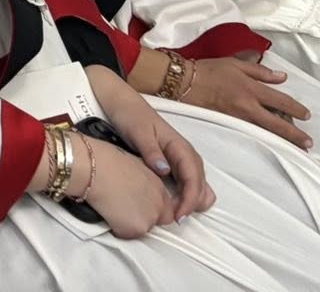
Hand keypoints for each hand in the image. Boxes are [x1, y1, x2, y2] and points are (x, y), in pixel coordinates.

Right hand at [78, 138, 185, 237]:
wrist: (92, 168)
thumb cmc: (105, 160)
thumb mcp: (133, 163)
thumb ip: (143, 180)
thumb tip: (136, 186)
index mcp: (159, 186)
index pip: (166, 208)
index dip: (151, 208)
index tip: (138, 206)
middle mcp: (159, 204)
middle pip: (158, 221)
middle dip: (144, 218)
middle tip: (125, 209)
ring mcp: (149, 218)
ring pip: (142, 229)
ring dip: (130, 224)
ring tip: (113, 208)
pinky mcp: (134, 229)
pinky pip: (126, 235)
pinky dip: (117, 229)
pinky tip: (107, 214)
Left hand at [88, 65, 212, 219]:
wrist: (119, 101)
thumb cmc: (129, 114)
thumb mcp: (138, 131)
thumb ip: (151, 151)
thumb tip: (165, 171)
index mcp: (179, 146)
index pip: (194, 177)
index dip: (190, 198)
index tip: (179, 215)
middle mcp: (183, 152)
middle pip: (199, 182)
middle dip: (192, 203)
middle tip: (177, 219)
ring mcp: (178, 156)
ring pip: (195, 182)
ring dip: (190, 199)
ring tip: (176, 215)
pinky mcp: (169, 160)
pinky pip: (184, 179)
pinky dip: (184, 193)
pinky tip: (171, 202)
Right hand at [182, 55, 312, 149]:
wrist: (183, 82)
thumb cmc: (208, 70)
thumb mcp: (235, 64)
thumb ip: (260, 71)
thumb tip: (281, 77)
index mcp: (251, 88)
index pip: (281, 101)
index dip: (296, 109)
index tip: (306, 115)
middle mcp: (248, 106)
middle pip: (277, 124)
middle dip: (295, 135)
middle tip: (308, 143)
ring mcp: (238, 118)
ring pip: (266, 132)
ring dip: (282, 141)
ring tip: (295, 149)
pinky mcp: (229, 125)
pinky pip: (251, 133)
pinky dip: (263, 139)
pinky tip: (270, 144)